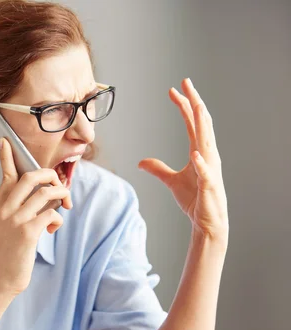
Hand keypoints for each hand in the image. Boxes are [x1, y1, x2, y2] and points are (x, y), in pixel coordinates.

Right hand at [0, 138, 72, 295]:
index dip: (6, 157)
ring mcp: (14, 219)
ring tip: (63, 204)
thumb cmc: (11, 251)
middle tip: (59, 184)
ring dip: (60, 196)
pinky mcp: (27, 232)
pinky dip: (57, 219)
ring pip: (44, 193)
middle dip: (50, 176)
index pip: (5, 175)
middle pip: (30, 177)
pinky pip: (51, 214)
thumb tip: (47, 194)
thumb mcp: (8, 225)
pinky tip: (52, 229)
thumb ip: (21, 208)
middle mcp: (3, 208)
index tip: (4, 141)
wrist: (3, 277)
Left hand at [138, 78, 228, 241]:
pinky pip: (206, 174)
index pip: (192, 123)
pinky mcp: (209, 188)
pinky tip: (195, 154)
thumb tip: (141, 162)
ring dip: (202, 124)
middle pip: (202, 124)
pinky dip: (201, 164)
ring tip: (197, 105)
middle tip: (186, 82)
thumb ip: (158, 169)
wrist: (208, 223)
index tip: (174, 90)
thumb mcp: (171, 181)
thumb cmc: (195, 200)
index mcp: (200, 152)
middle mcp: (208, 156)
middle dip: (194, 103)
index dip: (184, 105)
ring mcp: (211, 171)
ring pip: (207, 142)